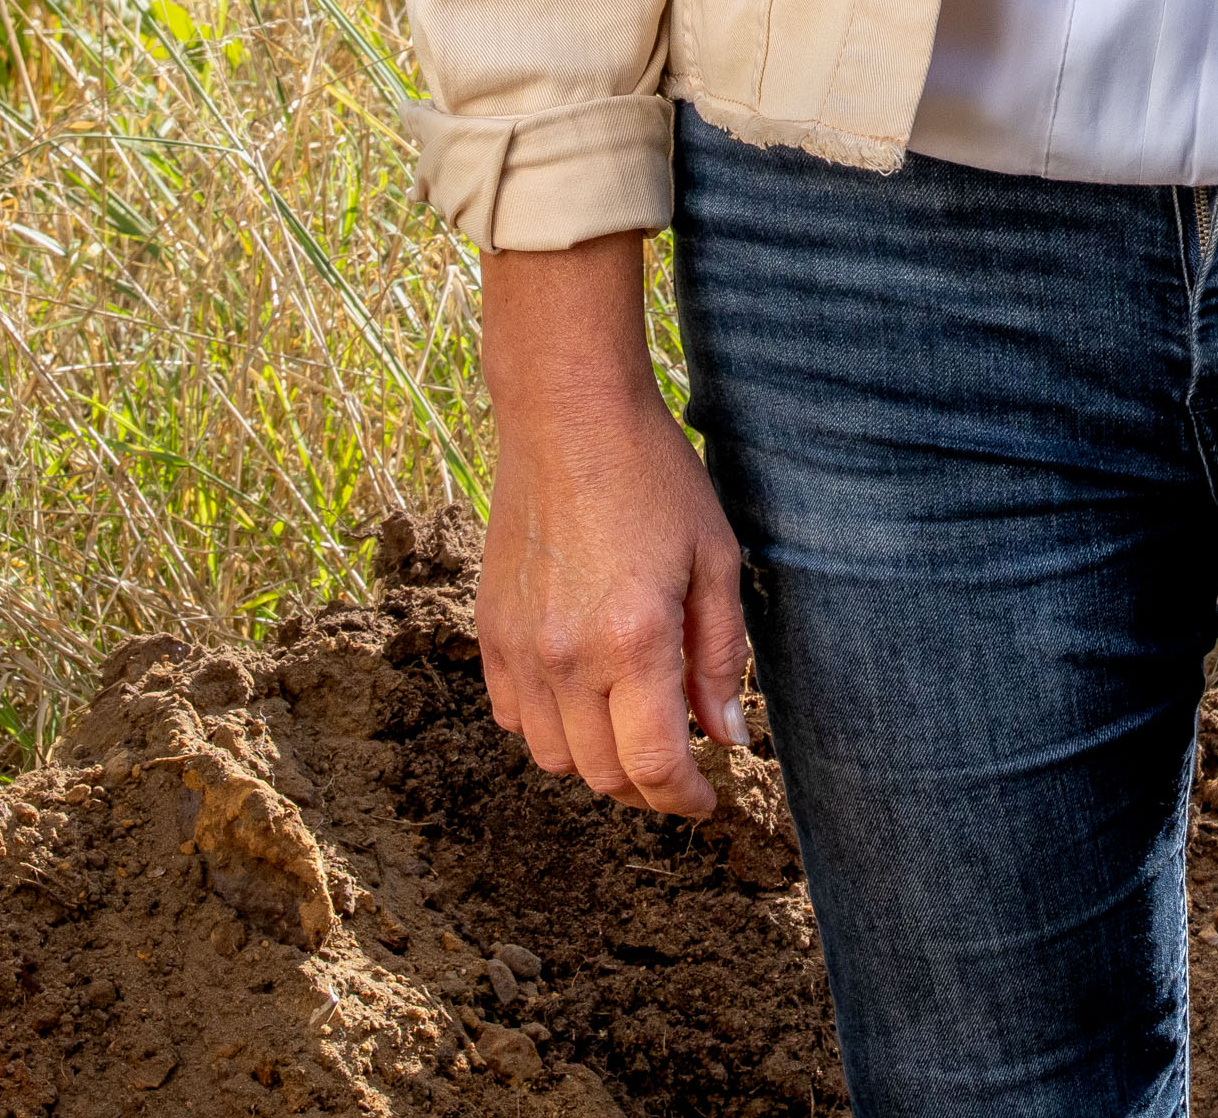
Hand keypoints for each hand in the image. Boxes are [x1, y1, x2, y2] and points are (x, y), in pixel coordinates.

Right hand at [477, 235, 754, 814]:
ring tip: (633, 726)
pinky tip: (583, 695)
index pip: (655, 766)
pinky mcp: (489, 632)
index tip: (709, 801)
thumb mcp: (715, 559)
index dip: (687, 800)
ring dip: (597, 761)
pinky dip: (549, 728)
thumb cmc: (654, 478)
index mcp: (634, 642)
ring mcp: (520, 649)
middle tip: (681, 763)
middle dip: (649, 787)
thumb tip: (728, 738)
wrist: (566, 417)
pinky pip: (512, 718)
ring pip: (553, 758)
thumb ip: (721, 658)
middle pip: (603, 775)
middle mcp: (568, 658)